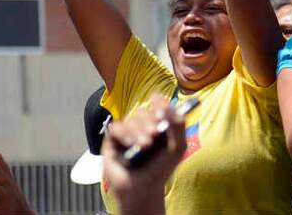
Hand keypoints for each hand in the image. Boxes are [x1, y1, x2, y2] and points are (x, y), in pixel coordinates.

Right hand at [102, 94, 184, 214]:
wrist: (144, 189)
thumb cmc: (161, 168)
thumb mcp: (178, 147)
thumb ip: (178, 124)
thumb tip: (167, 104)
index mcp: (159, 123)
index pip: (158, 104)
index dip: (160, 103)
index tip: (162, 110)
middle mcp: (143, 125)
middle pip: (144, 111)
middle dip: (150, 121)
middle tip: (154, 134)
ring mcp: (127, 132)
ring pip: (131, 119)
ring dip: (139, 130)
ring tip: (145, 146)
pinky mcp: (113, 140)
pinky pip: (116, 127)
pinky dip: (125, 134)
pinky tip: (131, 145)